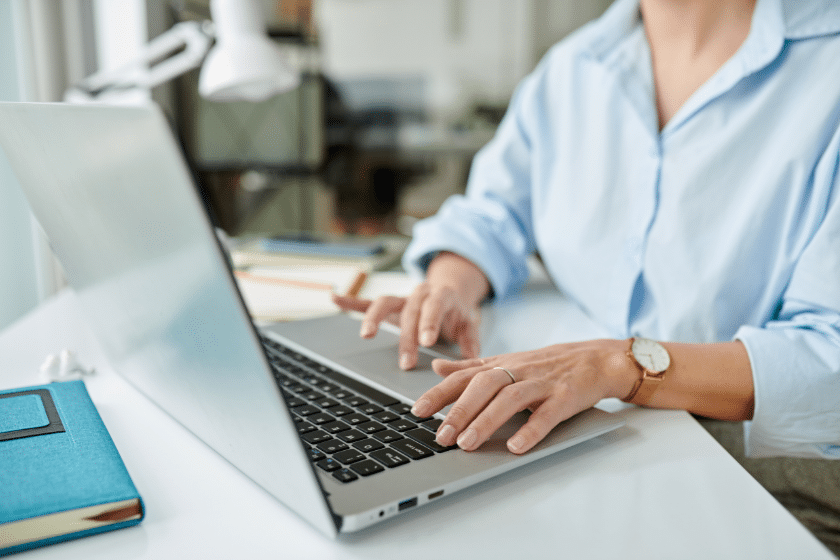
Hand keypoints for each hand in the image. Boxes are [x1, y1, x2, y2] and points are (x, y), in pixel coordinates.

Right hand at [332, 281, 481, 369]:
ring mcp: (402, 298)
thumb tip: (472, 359)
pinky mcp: (390, 304)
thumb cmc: (457, 313)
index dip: (430, 323)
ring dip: (374, 318)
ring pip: (385, 303)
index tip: (427, 341)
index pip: (434, 307)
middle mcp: (419, 293)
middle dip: (407, 338)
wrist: (449, 293)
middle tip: (406, 363)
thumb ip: (470, 340)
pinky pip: (368, 301)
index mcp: (441, 296)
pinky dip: (351, 301)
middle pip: (410, 313)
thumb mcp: (469, 324)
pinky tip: (334, 299)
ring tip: (366, 335)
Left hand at [410, 339, 635, 453]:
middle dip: (460, 410)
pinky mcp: (566, 398)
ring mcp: (542, 383)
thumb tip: (436, 366)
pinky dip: (531, 430)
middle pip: (484, 385)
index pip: (465, 376)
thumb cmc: (546, 365)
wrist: (596, 359)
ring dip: (486, 421)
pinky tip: (516, 447)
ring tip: (467, 444)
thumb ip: (471, 366)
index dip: (440, 392)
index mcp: (502, 365)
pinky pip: (547, 414)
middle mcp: (519, 371)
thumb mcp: (506, 362)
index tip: (417, 411)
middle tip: (441, 435)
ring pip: (510, 399)